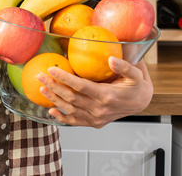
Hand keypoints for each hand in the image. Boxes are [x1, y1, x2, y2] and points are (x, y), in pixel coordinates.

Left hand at [34, 57, 152, 127]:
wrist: (141, 103)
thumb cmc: (137, 85)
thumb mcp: (136, 74)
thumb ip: (125, 66)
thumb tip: (111, 59)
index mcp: (107, 96)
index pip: (80, 86)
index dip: (64, 78)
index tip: (51, 69)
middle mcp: (100, 109)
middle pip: (71, 98)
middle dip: (53, 86)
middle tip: (40, 76)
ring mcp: (96, 118)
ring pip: (70, 110)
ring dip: (54, 99)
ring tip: (41, 88)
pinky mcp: (94, 123)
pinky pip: (75, 122)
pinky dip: (62, 118)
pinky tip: (51, 110)